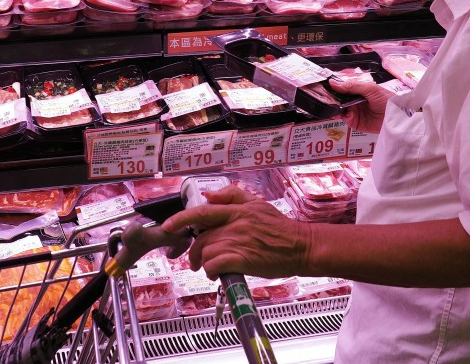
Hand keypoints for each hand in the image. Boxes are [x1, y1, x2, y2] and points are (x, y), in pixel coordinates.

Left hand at [161, 186, 311, 279]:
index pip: (202, 212)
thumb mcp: (257, 203)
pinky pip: (216, 265)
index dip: (181, 219)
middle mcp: (235, 224)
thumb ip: (232, 196)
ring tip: (211, 268)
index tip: (168, 226)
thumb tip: (209, 195)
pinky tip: (218, 273)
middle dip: (194, 252)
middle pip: (202, 237)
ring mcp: (239, 242)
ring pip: (207, 252)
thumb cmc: (280, 228)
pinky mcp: (244, 259)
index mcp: (237, 210)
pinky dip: (212, 271)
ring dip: (204, 263)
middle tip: (196, 260)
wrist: (301, 247)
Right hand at [329, 76, 394, 133]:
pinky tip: (346, 114)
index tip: (322, 86)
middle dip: (331, 98)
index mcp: (357, 91)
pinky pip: (345, 119)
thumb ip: (351, 86)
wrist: (397, 116)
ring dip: (335, 107)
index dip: (333, 87)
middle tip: (323, 97)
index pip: (342, 88)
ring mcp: (354, 112)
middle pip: (338, 99)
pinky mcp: (355, 123)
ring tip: (332, 106)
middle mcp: (354, 101)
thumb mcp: (369, 88)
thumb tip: (332, 82)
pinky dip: (343, 116)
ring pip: (339, 109)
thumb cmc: (385, 99)